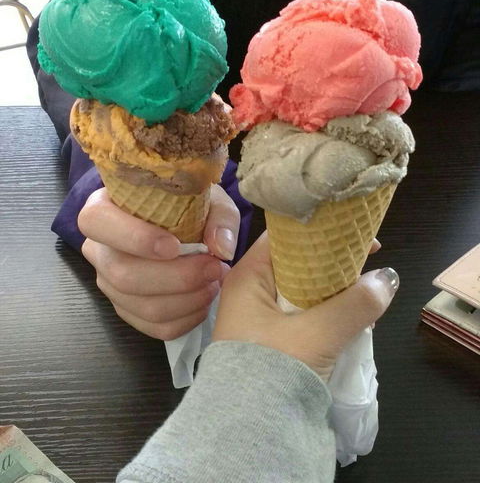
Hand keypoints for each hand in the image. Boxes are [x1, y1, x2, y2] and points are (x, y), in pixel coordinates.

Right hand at [79, 184, 239, 339]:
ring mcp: (109, 282)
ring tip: (214, 282)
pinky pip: (153, 326)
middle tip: (214, 268)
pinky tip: (205, 299)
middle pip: (122, 274)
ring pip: (140, 305)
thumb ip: (219, 217)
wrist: (188, 228)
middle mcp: (99, 248)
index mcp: (104, 208)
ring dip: (186, 300)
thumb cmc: (189, 206)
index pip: (97, 221)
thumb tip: (221, 247)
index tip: (174, 246)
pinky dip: (186, 318)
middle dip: (176, 277)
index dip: (134, 237)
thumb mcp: (209, 199)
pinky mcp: (126, 309)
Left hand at [213, 232, 397, 379]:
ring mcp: (258, 316)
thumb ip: (355, 305)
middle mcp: (249, 291)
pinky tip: (348, 312)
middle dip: (331, 262)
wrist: (246, 428)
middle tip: (365, 259)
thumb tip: (387, 279)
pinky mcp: (270, 338)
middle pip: (295, 263)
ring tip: (362, 285)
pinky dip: (324, 310)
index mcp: (247, 277)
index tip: (354, 234)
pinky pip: (301, 313)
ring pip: (301, 289)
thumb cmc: (273, 369)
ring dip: (331, 288)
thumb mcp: (318, 334)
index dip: (320, 232)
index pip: (284, 238)